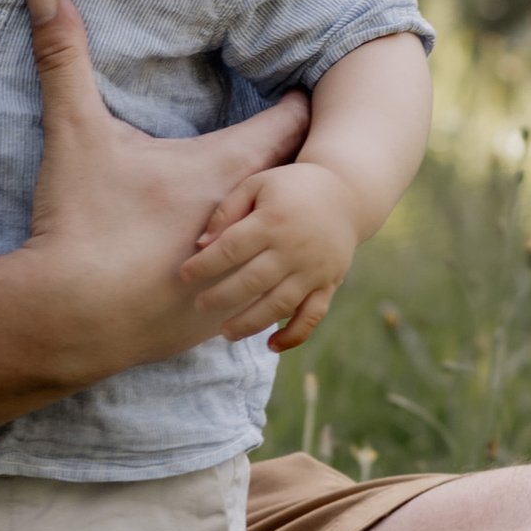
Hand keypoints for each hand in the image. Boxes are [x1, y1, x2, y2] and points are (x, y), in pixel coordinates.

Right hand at [21, 0, 310, 377]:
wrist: (72, 316)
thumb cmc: (84, 221)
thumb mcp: (76, 133)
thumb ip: (64, 60)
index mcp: (228, 167)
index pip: (290, 121)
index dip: (297, 101)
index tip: (303, 87)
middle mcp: (247, 216)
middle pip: (294, 176)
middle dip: (294, 156)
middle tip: (299, 136)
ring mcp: (238, 268)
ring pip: (280, 238)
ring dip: (277, 220)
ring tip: (283, 205)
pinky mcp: (219, 312)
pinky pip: (253, 287)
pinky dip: (252, 272)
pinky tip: (243, 270)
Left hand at [181, 158, 359, 349]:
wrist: (346, 194)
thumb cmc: (291, 188)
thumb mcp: (257, 185)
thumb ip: (228, 211)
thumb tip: (201, 245)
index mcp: (273, 221)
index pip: (232, 248)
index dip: (205, 265)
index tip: (184, 275)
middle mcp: (294, 249)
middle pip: (252, 281)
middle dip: (221, 297)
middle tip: (200, 305)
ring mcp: (314, 270)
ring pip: (279, 305)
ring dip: (249, 323)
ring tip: (225, 333)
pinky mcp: (328, 285)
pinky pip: (312, 316)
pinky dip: (294, 335)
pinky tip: (271, 345)